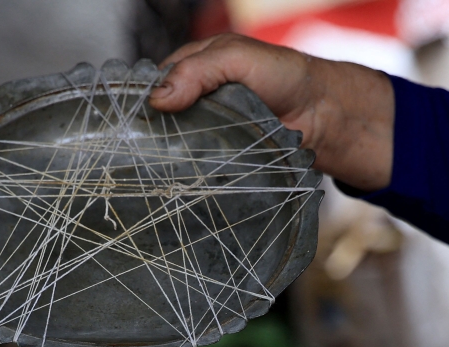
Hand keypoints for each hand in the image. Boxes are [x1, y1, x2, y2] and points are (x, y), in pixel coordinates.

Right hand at [150, 33, 394, 190]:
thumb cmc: (283, 76)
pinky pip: (194, 169)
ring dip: (164, 163)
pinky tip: (176, 186)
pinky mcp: (216, 159)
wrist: (321, 115)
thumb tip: (157, 98)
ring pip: (171, 148)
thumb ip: (199, 70)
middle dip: (146, 138)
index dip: (137, 104)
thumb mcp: (238, 58)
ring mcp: (203, 132)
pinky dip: (186, 177)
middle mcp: (192, 101)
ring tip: (152, 177)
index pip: (150, 86)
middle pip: (155, 122)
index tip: (127, 126)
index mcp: (190, 69)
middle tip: (135, 158)